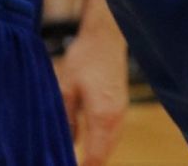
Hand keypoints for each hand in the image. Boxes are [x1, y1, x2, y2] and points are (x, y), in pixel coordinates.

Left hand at [55, 11, 128, 165]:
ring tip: (77, 161)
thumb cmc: (84, 58)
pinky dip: (102, 143)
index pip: (95, 158)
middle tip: (69, 165)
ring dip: (97, 155)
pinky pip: (113, 133)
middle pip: (105, 155)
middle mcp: (116, 118)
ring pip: (110, 145)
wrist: (106, 35)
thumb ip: (66, 120)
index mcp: (102, 116)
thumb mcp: (66, 89)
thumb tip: (66, 144)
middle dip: (90, 165)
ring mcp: (121, 111)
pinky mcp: (121, 105)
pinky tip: (88, 143)